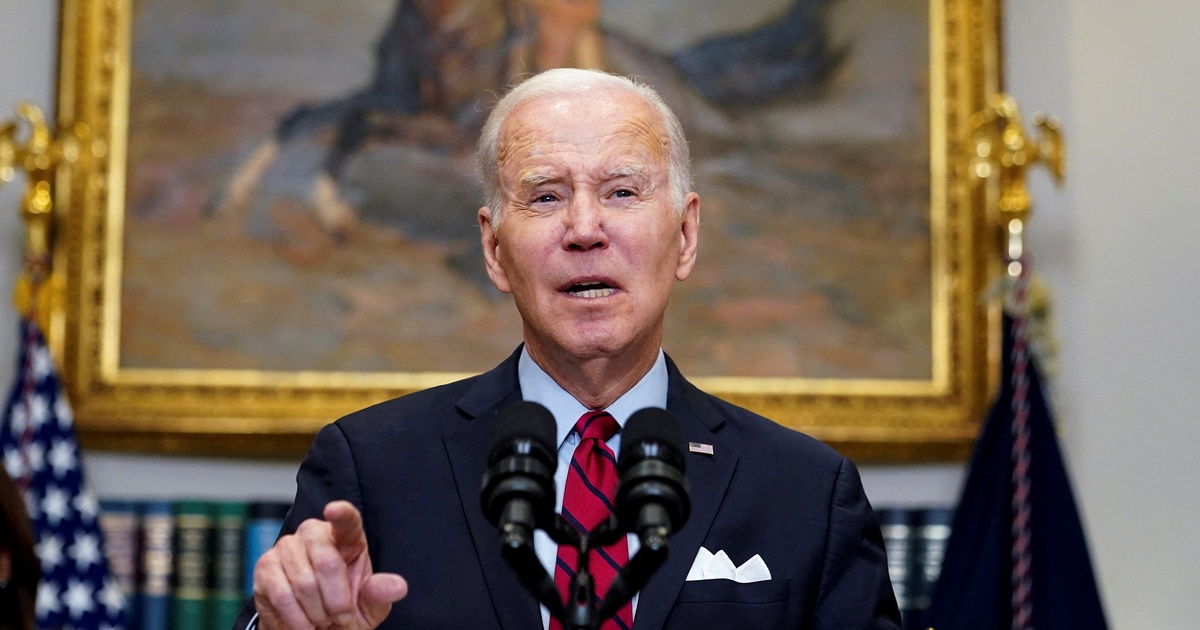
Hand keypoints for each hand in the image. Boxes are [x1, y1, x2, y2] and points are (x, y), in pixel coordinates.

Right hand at [253, 500, 407, 628]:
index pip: (347, 520)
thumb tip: (398, 587)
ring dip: (317, 612)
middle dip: (337, 600)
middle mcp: (314, 534)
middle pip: (327, 562)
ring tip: (322, 619)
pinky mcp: (265, 567)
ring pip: (305, 583)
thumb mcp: (369, 606)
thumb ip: (380, 593)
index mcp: (346, 537)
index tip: (334, 510)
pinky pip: (282, 595)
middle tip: (340, 616)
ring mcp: (287, 547)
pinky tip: (304, 625)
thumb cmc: (343, 610)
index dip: (341, 513)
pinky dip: (297, 618)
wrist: (313, 629)